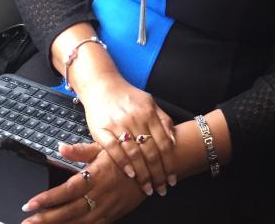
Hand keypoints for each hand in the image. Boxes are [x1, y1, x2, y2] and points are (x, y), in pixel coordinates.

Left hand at [21, 142, 146, 222]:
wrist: (153, 169)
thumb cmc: (127, 155)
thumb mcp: (105, 147)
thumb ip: (81, 150)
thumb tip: (61, 147)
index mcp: (96, 177)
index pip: (67, 191)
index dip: (48, 199)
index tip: (30, 204)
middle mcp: (100, 195)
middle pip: (69, 211)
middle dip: (46, 219)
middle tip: (27, 221)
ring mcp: (107, 208)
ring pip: (79, 222)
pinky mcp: (113, 215)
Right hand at [75, 74, 176, 195]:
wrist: (102, 85)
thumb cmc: (128, 97)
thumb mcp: (150, 102)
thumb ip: (163, 119)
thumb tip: (173, 140)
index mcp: (148, 113)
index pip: (163, 143)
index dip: (169, 164)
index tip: (173, 179)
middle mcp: (135, 119)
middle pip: (150, 152)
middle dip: (158, 174)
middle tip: (162, 189)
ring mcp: (118, 124)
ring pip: (134, 154)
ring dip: (143, 174)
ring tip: (148, 188)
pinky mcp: (101, 130)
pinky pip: (114, 150)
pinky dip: (123, 163)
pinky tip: (131, 174)